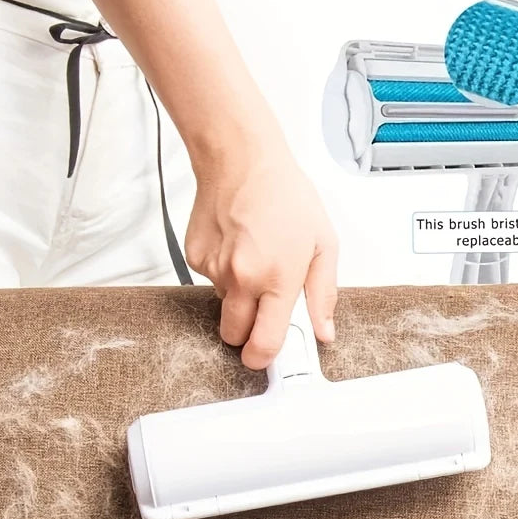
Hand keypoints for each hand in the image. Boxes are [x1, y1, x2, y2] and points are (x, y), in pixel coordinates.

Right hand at [185, 147, 337, 370]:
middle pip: (234, 336)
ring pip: (223, 306)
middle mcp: (241, 280)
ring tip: (254, 259)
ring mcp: (213, 270)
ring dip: (238, 296)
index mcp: (277, 279)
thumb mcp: (322, 244)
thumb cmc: (285, 196)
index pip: (264, 343)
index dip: (264, 358)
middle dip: (247, 332)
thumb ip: (322, 294)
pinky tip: (236, 245)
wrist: (241, 160)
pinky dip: (223, 271)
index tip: (266, 357)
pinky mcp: (195, 258)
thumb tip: (323, 332)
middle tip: (262, 310)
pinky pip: (210, 281)